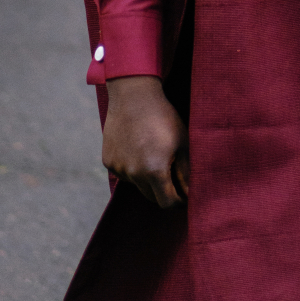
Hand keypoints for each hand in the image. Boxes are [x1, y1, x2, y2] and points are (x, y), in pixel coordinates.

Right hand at [101, 76, 189, 207]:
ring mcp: (118, 168)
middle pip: (152, 197)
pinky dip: (133, 168)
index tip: (184, 195)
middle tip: (173, 176)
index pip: (167, 203)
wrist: (134, 96)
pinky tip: (138, 148)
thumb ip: (186, 173)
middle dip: (164, 191)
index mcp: (155, 171)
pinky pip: (125, 173)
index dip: (178, 202)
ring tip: (154, 154)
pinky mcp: (108, 161)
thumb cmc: (164, 118)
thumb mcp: (182, 144)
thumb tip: (191, 193)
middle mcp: (134, 174)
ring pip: (137, 185)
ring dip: (147, 179)